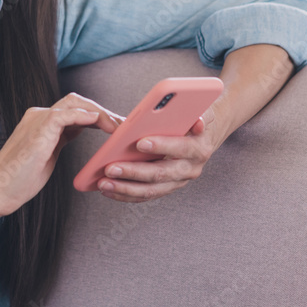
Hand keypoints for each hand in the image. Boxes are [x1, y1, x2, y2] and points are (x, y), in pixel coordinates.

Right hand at [0, 92, 124, 216]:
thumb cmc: (20, 180)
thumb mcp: (47, 155)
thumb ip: (60, 140)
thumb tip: (78, 131)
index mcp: (41, 122)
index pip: (74, 109)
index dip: (96, 115)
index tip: (114, 126)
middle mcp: (39, 115)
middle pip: (77, 101)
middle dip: (101, 111)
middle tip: (122, 125)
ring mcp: (38, 119)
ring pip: (76, 103)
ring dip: (100, 113)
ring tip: (117, 127)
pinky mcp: (41, 127)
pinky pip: (69, 114)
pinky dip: (88, 116)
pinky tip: (104, 125)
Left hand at [96, 103, 224, 202]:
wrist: (202, 139)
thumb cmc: (192, 120)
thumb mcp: (196, 111)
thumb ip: (192, 113)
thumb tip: (195, 119)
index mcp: (198, 148)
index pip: (181, 147)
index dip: (161, 145)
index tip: (139, 142)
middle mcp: (190, 169)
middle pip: (161, 174)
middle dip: (133, 172)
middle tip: (111, 168)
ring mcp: (178, 181)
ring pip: (151, 190)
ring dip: (125, 188)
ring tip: (103, 183)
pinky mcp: (166, 188)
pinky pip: (145, 195)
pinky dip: (125, 194)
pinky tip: (108, 190)